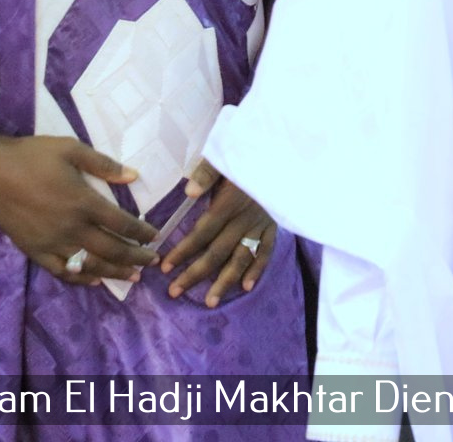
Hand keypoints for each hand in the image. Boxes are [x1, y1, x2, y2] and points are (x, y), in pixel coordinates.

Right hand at [0, 135, 155, 285]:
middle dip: (136, 257)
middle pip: (112, 249)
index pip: (122, 224)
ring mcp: (53, 243)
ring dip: (115, 272)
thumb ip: (103, 164)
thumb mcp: (70, 149)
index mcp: (84, 202)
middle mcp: (72, 228)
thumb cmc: (31, 156)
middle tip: (152, 262)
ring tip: (132, 276)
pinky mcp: (35, 251)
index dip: (142, 233)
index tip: (155, 236)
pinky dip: (82, 278)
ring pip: (91, 265)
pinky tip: (94, 280)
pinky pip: (62, 271)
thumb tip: (134, 175)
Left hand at [161, 161, 276, 307]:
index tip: (165, 266)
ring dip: (225, 281)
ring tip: (210, 302)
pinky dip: (257, 269)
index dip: (184, 250)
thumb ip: (207, 174)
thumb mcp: (225, 155)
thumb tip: (188, 192)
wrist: (287, 151)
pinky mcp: (275, 224)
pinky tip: (246, 286)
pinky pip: (266, 251)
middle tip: (175, 291)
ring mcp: (262, 224)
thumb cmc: (250, 151)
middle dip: (196, 273)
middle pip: (218, 251)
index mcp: (229, 202)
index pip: (202, 232)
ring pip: (241, 258)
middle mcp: (245, 218)